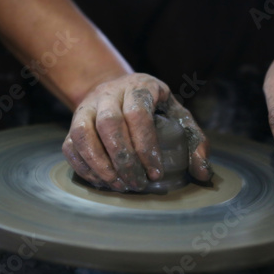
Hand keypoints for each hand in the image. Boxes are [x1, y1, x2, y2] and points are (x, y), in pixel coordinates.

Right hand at [62, 73, 211, 191]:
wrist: (118, 90)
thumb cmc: (154, 108)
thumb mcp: (178, 116)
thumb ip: (195, 142)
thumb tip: (203, 174)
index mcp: (140, 87)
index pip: (138, 114)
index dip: (146, 146)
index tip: (155, 173)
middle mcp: (109, 93)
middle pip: (109, 124)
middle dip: (124, 160)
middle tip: (138, 184)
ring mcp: (87, 107)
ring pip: (84, 134)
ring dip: (100, 165)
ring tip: (118, 186)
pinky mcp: (72, 122)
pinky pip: (70, 145)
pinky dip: (84, 168)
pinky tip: (102, 182)